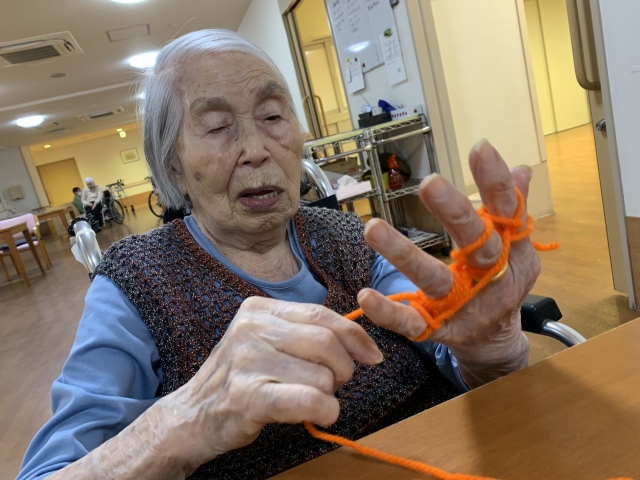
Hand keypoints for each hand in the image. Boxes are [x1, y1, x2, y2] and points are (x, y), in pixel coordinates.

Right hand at [149, 296, 382, 473]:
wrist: (192, 415)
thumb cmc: (241, 377)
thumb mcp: (266, 341)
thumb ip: (306, 333)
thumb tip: (363, 343)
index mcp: (258, 309)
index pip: (321, 315)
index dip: (355, 336)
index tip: (371, 356)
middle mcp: (251, 328)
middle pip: (327, 342)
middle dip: (344, 368)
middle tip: (334, 384)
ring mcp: (247, 361)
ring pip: (322, 375)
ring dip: (328, 394)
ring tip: (308, 398)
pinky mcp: (248, 396)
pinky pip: (308, 400)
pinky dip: (324, 410)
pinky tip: (318, 413)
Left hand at [358, 139, 538, 387]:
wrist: (494, 337)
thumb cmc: (501, 282)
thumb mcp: (514, 247)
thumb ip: (512, 209)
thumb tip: (521, 169)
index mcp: (508, 249)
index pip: (506, 209)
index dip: (496, 180)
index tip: (480, 147)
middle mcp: (488, 276)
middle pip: (473, 240)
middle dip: (454, 212)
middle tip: (430, 183)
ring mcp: (461, 304)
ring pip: (433, 278)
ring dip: (402, 254)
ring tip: (372, 229)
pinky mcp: (437, 329)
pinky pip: (410, 322)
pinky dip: (387, 312)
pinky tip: (365, 296)